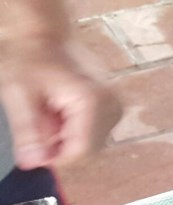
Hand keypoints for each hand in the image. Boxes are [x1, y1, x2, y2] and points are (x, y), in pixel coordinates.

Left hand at [0, 47, 120, 169]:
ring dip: (67, 136)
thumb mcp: (19, 94)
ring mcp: (117, 107)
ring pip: (92, 143)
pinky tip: (62, 111)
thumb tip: (33, 164)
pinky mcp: (115, 108)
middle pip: (88, 149)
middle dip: (61, 144)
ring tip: (51, 112)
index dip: (56, 157)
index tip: (34, 149)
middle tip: (41, 120)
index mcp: (93, 102)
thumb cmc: (31, 59)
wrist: (46, 36)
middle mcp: (113, 106)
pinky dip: (76, 129)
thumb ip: (28, 131)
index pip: (82, 151)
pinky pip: (96, 133)